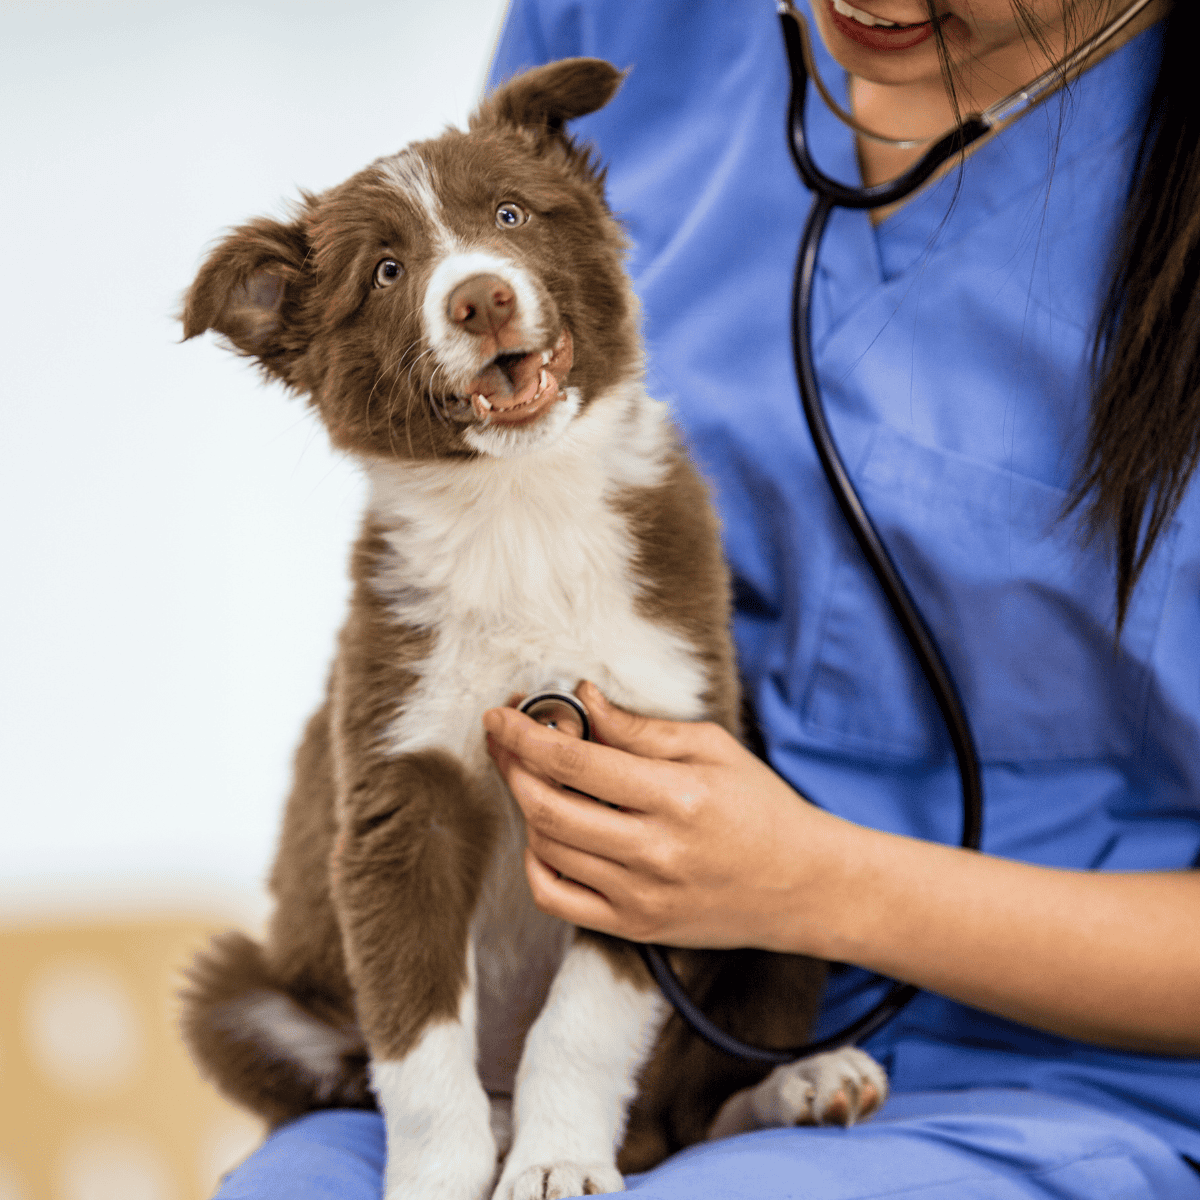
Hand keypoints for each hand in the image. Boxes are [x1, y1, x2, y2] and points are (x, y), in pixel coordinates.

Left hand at [482, 682, 843, 949]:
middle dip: (512, 767)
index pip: (575, 762)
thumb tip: (584, 699)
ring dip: (525, 807)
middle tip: (504, 740)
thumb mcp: (712, 748)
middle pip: (548, 808)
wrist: (804, 885)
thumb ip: (640, 729)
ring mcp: (641, 897)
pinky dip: (536, 862)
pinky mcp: (634, 927)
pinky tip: (546, 833)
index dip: (524, 735)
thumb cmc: (761, 807)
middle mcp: (655, 852)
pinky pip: (556, 899)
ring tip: (534, 778)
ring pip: (547, 849)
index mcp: (678, 797)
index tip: (499, 714)